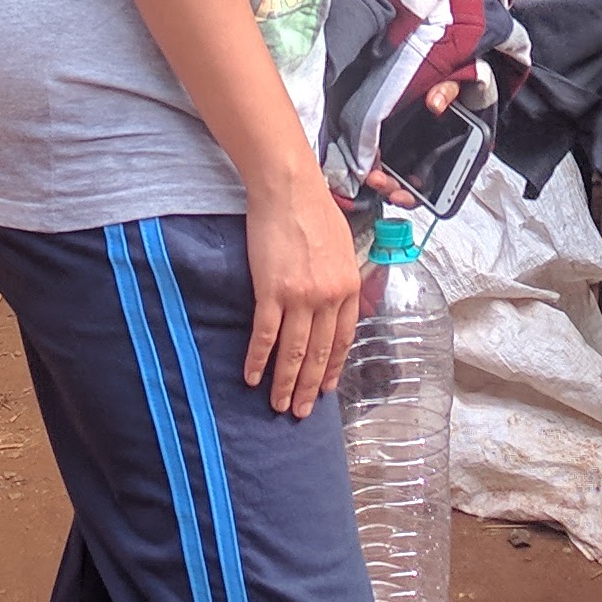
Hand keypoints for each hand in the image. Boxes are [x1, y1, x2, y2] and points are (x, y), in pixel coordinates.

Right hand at [241, 167, 364, 415]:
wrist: (289, 189)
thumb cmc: (315, 210)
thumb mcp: (343, 247)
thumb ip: (342, 278)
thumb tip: (338, 301)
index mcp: (348, 288)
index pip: (343, 340)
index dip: (332, 367)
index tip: (326, 387)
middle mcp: (328, 298)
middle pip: (318, 353)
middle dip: (310, 386)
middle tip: (302, 412)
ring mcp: (300, 297)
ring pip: (293, 352)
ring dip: (286, 383)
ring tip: (280, 405)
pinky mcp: (271, 292)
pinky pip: (265, 335)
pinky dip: (258, 360)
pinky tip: (252, 377)